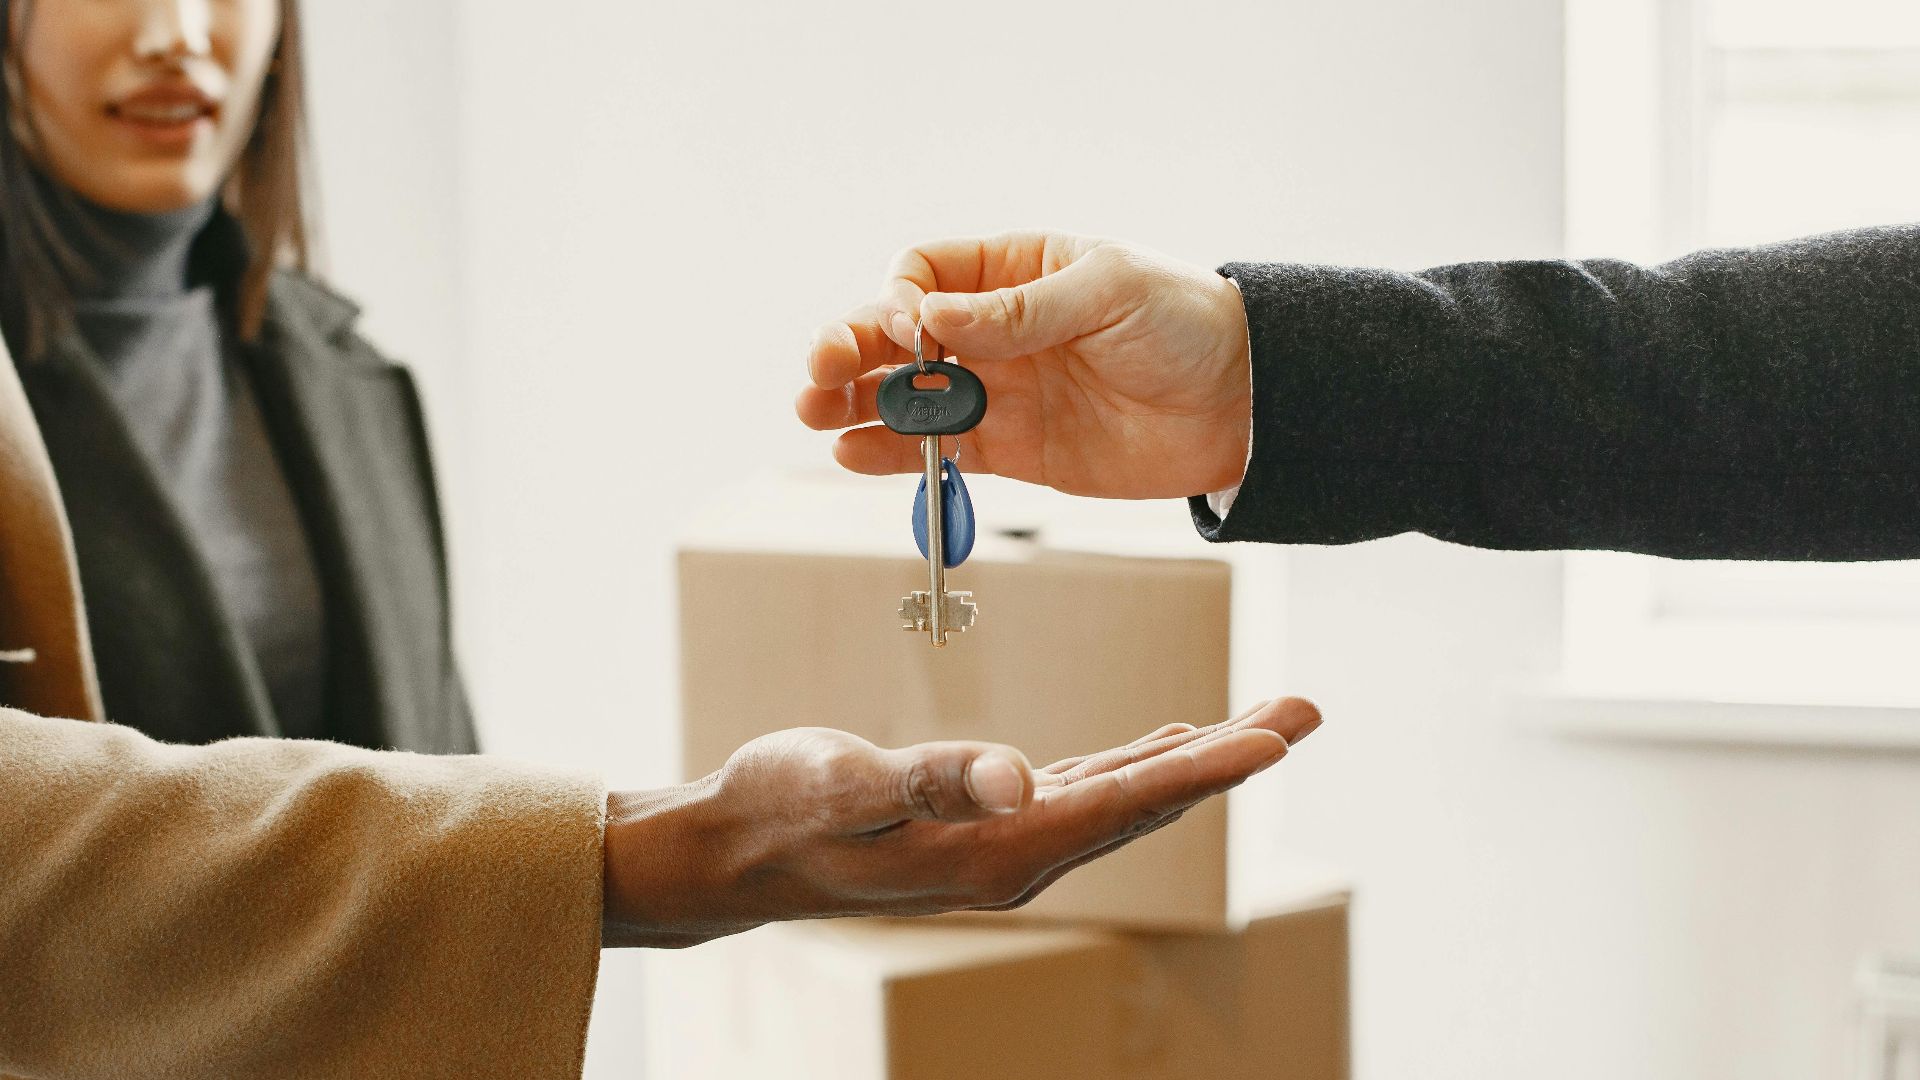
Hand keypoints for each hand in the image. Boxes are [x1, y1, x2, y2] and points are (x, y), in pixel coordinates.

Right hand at [601, 697, 1319, 947]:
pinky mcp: (988, 826)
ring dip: (1195, 756)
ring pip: (1126, 795)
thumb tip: (1021, 779)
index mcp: (1000, 851)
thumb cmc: (782, 808)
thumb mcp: (848, 783)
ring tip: (1261, 723)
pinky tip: (1160, 741)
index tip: (1280, 735)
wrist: (737, 848)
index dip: (1208, 765)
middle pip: (1148, 799)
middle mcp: (1020, 857)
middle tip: (1306, 711)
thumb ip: (933, 780)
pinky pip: (1088, 794)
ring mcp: (1008, 846)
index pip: (1127, 801)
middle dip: (1230, 755)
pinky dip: (1137, 764)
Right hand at [797, 231, 1252, 499]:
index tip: (908, 327)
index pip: (926, 272)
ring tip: (815, 414)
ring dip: (857, 404)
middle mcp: (997, 329)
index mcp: (1016, 269)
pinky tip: (854, 454)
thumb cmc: (1187, 323)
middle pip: (899, 335)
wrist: (1245, 404)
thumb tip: (931, 315)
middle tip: (818, 373)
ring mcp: (1002, 391)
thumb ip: (1020, 310)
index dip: (901, 298)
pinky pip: (941, 451)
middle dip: (852, 350)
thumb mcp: (1108, 293)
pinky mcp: (1015, 450)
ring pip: (909, 396)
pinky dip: (895, 455)